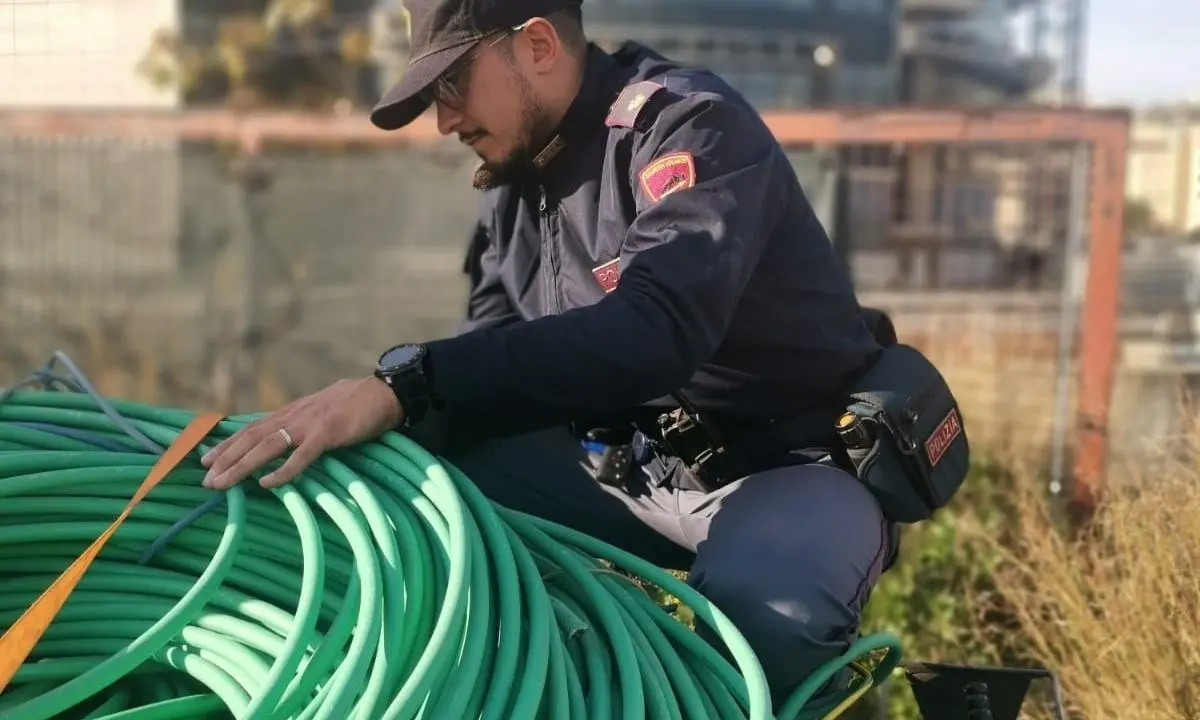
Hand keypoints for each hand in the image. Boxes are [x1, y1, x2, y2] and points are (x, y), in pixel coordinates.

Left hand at [200, 376, 403, 489]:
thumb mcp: (323, 411)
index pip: (252, 428)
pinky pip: (301, 456)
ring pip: (266, 447)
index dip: (228, 444)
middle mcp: (294, 416)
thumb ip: (305, 423)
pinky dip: (283, 470)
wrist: (385, 393)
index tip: (207, 458)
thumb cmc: (358, 404)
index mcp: (293, 412)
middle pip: (252, 438)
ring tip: (222, 483)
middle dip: (226, 458)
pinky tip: (266, 483)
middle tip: (205, 478)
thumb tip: (290, 438)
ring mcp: (310, 424)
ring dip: (241, 466)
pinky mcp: (328, 434)